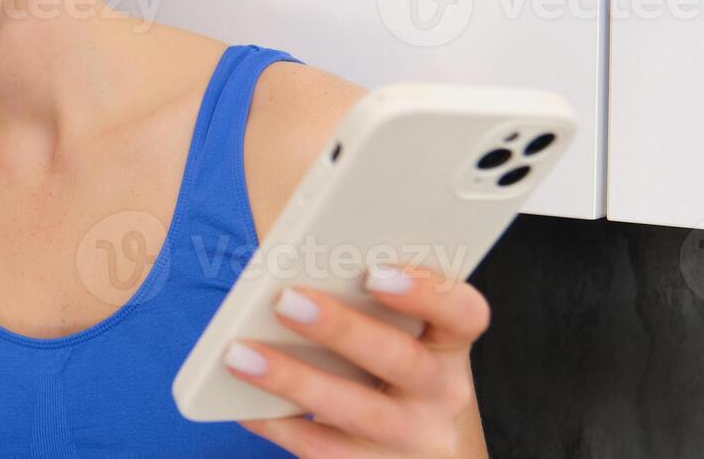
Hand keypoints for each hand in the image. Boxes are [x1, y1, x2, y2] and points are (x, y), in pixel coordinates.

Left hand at [227, 263, 492, 456]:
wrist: (418, 452)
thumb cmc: (389, 373)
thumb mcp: (398, 340)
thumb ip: (362, 302)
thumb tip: (294, 265)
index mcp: (450, 345)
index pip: (463, 313)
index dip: (426, 290)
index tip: (375, 271)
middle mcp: (443, 395)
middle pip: (401, 360)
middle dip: (340, 329)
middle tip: (284, 301)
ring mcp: (413, 440)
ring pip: (358, 410)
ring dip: (295, 380)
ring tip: (240, 354)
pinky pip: (326, 451)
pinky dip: (281, 425)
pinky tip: (245, 405)